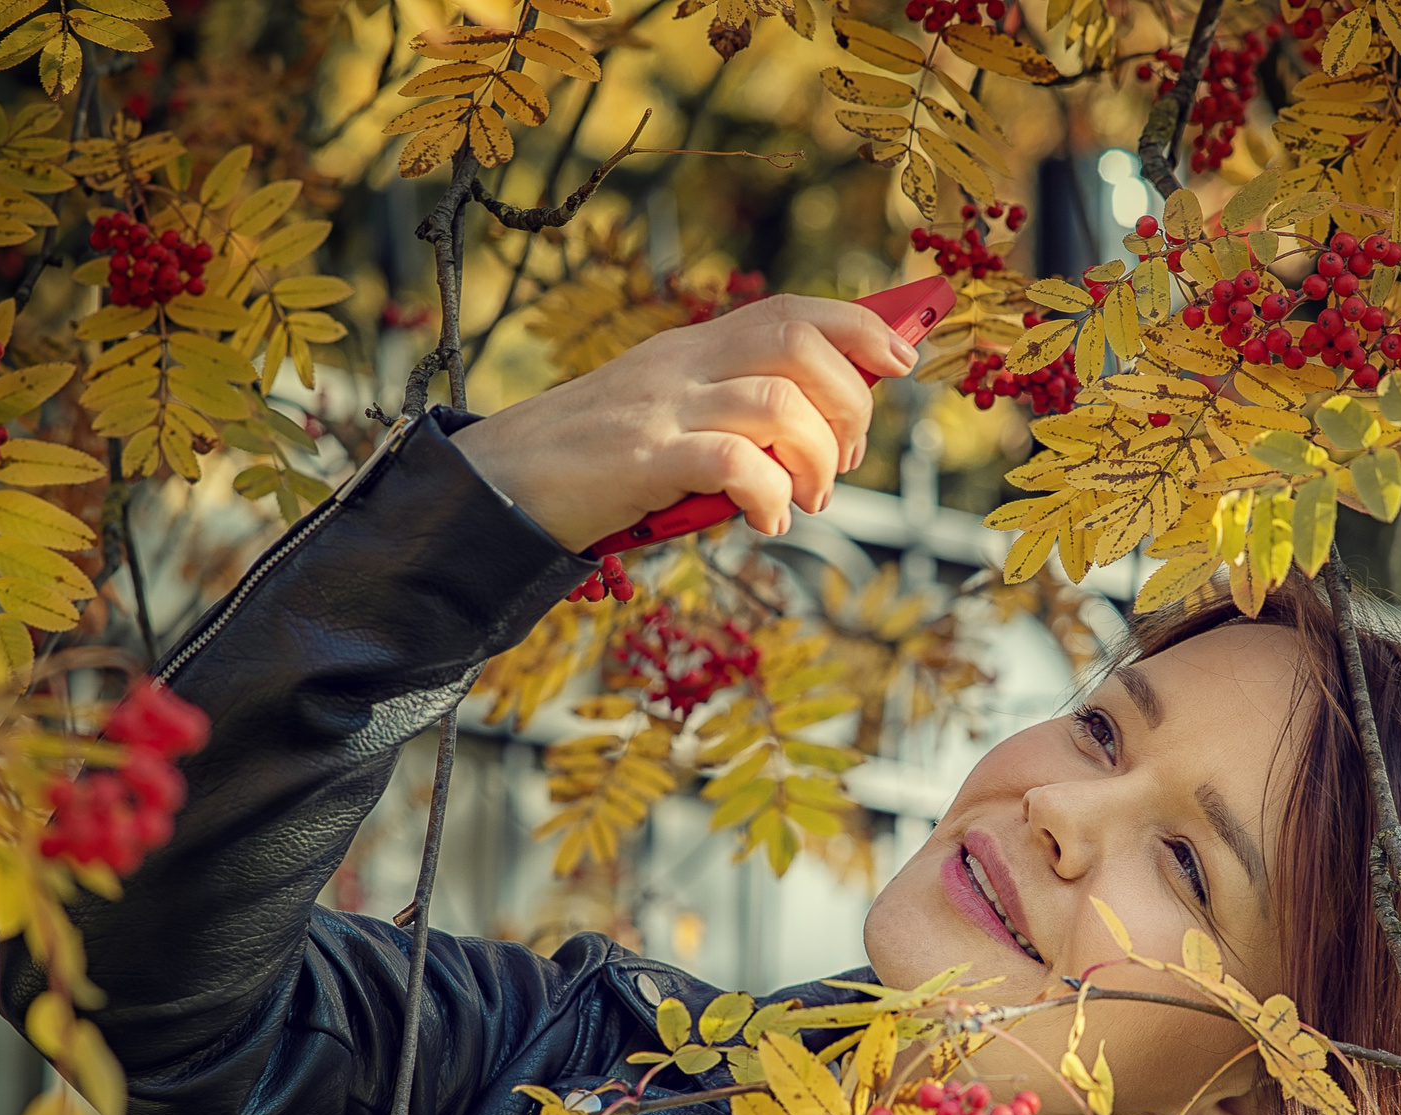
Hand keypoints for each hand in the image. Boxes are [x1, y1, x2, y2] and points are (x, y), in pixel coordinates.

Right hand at [452, 294, 919, 551]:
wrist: (498, 484)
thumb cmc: (592, 462)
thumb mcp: (665, 415)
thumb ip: (728, 409)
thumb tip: (818, 431)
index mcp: (691, 348)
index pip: (791, 309)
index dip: (861, 326)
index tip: (902, 362)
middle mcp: (681, 366)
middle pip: (800, 344)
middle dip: (851, 403)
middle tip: (845, 461)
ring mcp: (661, 410)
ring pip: (778, 403)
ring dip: (817, 458)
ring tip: (808, 499)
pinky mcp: (641, 461)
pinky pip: (733, 463)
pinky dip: (770, 495)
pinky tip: (768, 520)